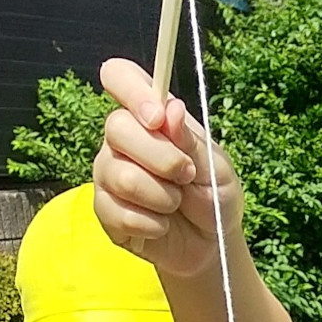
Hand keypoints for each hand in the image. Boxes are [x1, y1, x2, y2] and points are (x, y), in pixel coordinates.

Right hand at [92, 57, 243, 278]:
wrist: (212, 244)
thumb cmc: (214, 197)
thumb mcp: (217, 168)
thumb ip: (191, 141)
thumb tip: (170, 108)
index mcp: (149, 116)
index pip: (119, 76)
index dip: (132, 91)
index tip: (157, 119)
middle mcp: (121, 139)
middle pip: (116, 127)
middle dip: (162, 158)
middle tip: (187, 176)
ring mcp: (108, 173)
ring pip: (120, 175)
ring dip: (162, 197)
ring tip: (177, 204)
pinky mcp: (105, 210)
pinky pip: (120, 213)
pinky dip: (153, 224)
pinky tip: (162, 226)